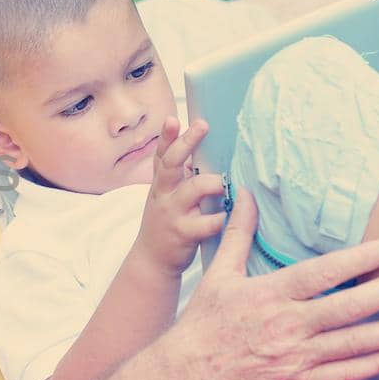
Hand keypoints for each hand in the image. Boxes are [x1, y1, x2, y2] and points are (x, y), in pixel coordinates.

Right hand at [135, 118, 226, 273]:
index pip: (162, 155)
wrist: (151, 260)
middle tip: (203, 126)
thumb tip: (203, 151)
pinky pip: (204, 223)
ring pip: (191, 190)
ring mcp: (173, 213)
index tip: (173, 119)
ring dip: (210, 183)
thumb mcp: (166, 196)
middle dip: (186, 143)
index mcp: (161, 184)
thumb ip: (180, 175)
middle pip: (171, 164)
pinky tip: (227, 216)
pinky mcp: (183, 234)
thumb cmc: (166, 222)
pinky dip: (217, 219)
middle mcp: (164, 195)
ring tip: (224, 182)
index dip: (167, 136)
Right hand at [158, 188, 378, 379]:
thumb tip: (245, 192)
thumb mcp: (218, 274)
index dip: (360, 260)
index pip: (322, 273)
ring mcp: (295, 358)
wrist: (186, 378)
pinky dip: (375, 364)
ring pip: (355, 343)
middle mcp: (287, 325)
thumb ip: (239, 233)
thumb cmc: (202, 324)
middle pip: (349, 307)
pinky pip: (345, 373)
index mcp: (269, 294)